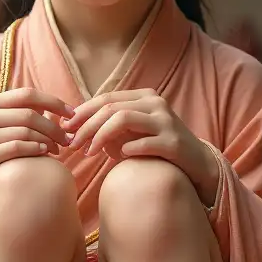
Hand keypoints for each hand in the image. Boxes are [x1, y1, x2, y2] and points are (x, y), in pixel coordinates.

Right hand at [0, 87, 74, 206]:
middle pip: (30, 114)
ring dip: (47, 140)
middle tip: (68, 140)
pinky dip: (34, 149)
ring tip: (57, 150)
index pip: (28, 94)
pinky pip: (16, 148)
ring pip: (25, 131)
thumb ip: (23, 116)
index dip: (54, 102)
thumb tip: (53, 109)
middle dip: (54, 127)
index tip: (73, 114)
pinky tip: (44, 154)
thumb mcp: (3, 129)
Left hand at [61, 89, 219, 205]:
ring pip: (122, 118)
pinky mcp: (173, 142)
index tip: (66, 128)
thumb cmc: (156, 147)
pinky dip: (125, 150)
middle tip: (72, 144)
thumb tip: (73, 128)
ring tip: (88, 153)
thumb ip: (109, 126)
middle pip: (110, 108)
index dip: (82, 112)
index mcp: (144, 97)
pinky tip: (119, 158)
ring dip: (99, 136)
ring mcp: (166, 121)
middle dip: (86, 126)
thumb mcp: (132, 133)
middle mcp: (156, 103)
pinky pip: (142, 143)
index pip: (106, 99)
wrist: (195, 164)